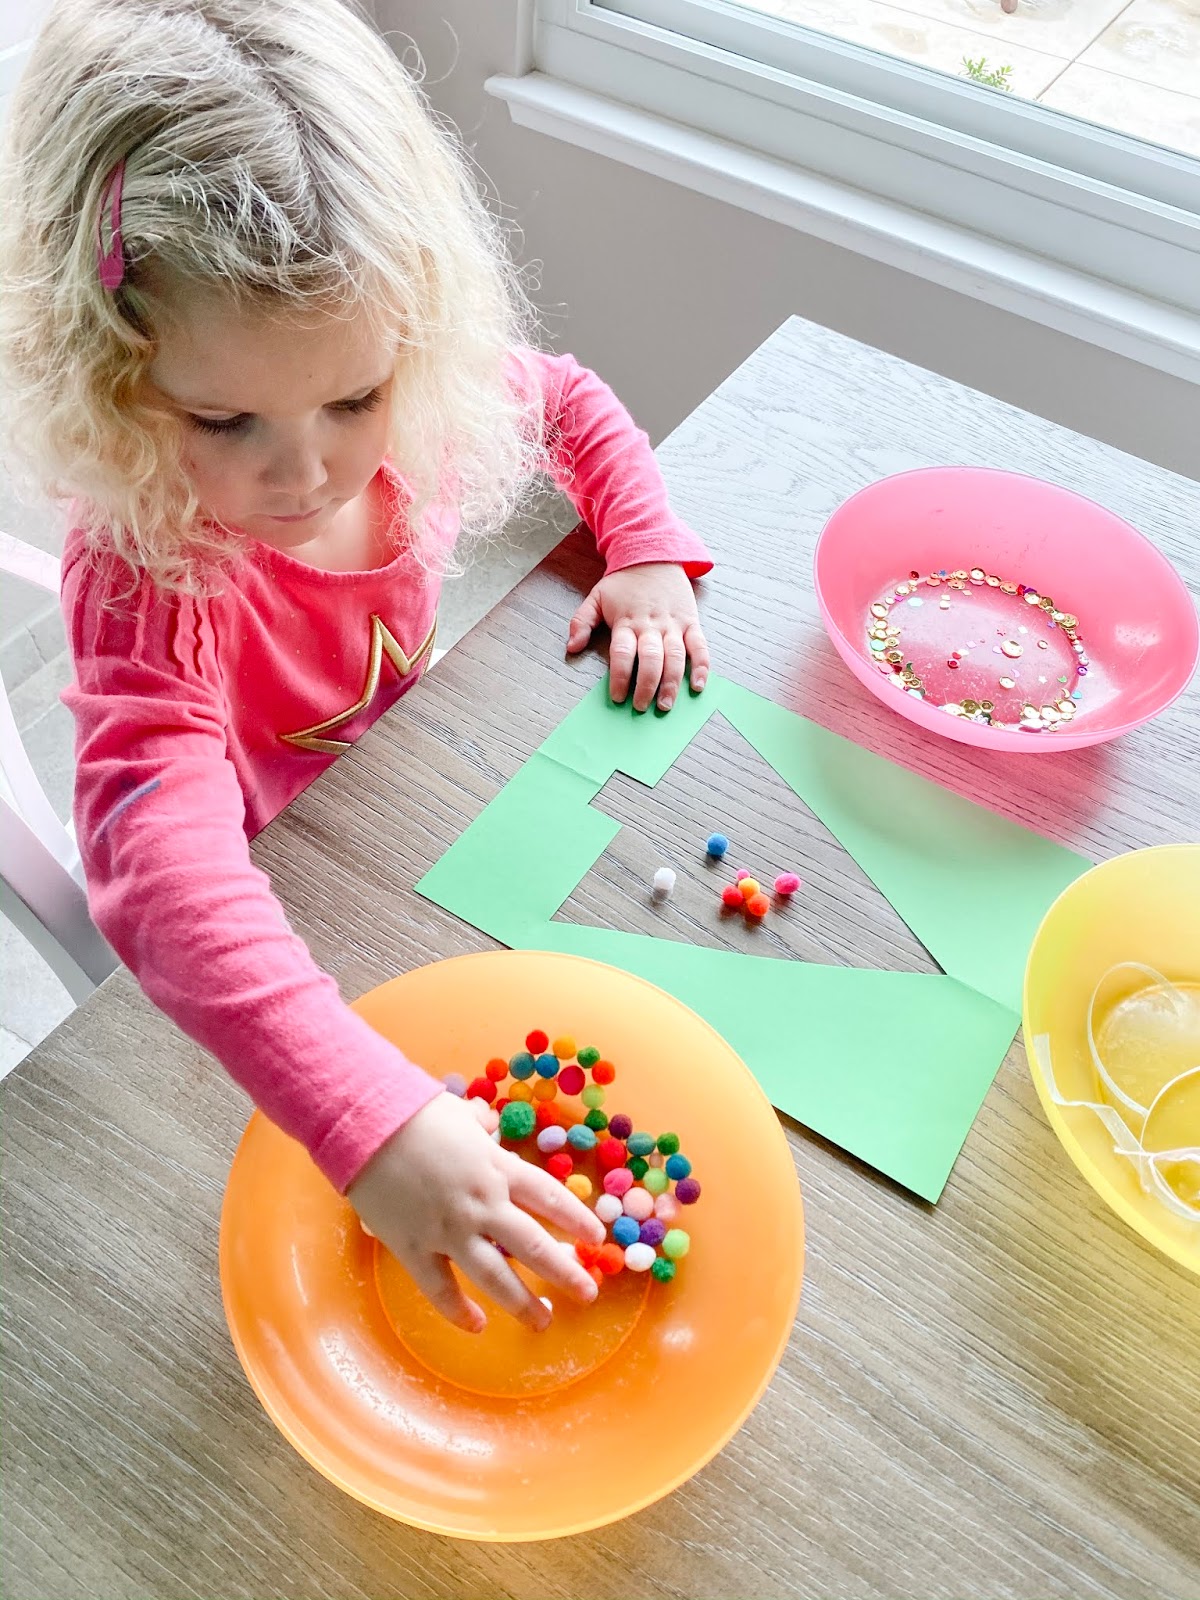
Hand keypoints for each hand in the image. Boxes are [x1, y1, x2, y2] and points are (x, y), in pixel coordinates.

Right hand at [346, 1091, 605, 1332]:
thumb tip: (487, 1124)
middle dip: (565, 1272)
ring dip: (522, 1302)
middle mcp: (482, 1203)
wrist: (365, 1125)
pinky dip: (459, 1311)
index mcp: (498, 1167)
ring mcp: (449, 1230)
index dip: (577, 1220)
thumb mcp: (461, 1115)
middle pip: (534, 1245)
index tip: (595, 1237)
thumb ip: (481, 1128)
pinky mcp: (414, 1248)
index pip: (550, 1198)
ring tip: (543, 1320)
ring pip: (495, 1276)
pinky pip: (441, 1289)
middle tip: (587, 1293)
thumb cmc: (414, 1113)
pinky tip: (478, 1325)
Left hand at [566, 562, 709, 711]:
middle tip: (641, 707)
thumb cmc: (624, 581)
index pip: (622, 654)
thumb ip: (581, 622)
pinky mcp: (691, 622)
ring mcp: (673, 625)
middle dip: (646, 686)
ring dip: (672, 684)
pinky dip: (701, 667)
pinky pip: (700, 647)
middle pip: (650, 660)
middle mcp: (651, 625)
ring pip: (675, 657)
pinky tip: (697, 686)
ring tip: (666, 705)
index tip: (617, 697)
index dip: (620, 677)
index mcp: (627, 621)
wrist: (654, 554)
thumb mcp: (596, 596)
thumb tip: (571, 648)